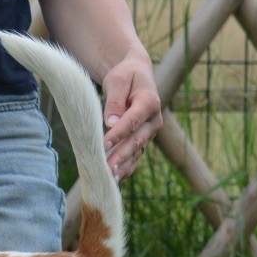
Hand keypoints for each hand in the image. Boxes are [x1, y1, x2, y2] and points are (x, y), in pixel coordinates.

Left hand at [101, 49, 162, 179]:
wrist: (136, 75)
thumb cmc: (125, 76)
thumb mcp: (117, 80)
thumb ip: (114, 100)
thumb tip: (110, 122)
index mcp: (150, 102)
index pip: (133, 120)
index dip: (118, 134)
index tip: (104, 145)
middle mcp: (153, 120)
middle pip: (136, 140)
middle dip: (120, 156)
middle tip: (106, 169)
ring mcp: (149, 132)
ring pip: (136, 152)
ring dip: (123, 166)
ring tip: (109, 179)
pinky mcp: (142, 140)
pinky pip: (135, 157)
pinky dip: (125, 168)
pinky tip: (114, 180)